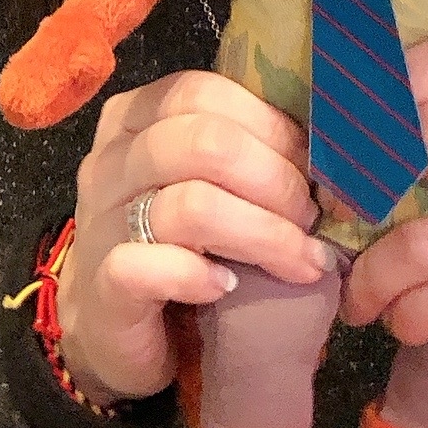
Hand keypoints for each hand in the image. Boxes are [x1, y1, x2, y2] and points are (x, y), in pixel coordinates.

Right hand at [54, 70, 333, 406]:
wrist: (128, 335)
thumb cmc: (188, 248)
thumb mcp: (215, 184)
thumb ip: (247, 151)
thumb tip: (328, 142)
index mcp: (135, 119)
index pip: (202, 92)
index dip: (272, 128)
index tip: (313, 170)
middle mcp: (109, 163)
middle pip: (204, 143)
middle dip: (278, 182)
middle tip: (312, 222)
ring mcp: (99, 226)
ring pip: (190, 205)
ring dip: (264, 234)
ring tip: (299, 262)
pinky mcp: (101, 291)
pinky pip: (148, 268)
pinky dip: (199, 276)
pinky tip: (226, 287)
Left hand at [339, 31, 427, 405]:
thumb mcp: (425, 186)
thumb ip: (396, 140)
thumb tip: (322, 111)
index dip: (388, 86)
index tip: (341, 132)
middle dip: (363, 181)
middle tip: (334, 212)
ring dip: (376, 277)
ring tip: (361, 295)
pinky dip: (408, 317)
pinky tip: (404, 322)